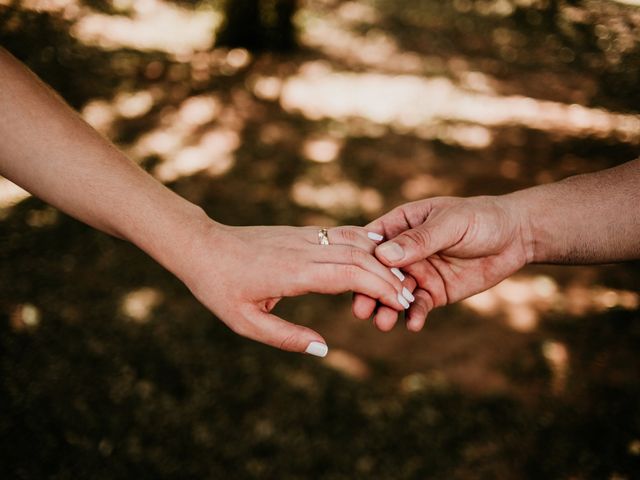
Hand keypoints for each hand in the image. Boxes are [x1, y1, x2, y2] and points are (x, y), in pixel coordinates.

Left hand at [178, 222, 412, 355]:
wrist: (202, 246)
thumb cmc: (220, 287)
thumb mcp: (246, 322)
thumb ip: (286, 337)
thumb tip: (324, 348)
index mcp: (294, 272)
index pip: (350, 275)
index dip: (380, 287)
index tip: (400, 303)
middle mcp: (304, 249)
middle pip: (360, 257)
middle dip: (388, 277)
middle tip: (408, 297)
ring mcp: (304, 236)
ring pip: (353, 241)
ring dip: (379, 260)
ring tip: (398, 279)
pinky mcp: (301, 232)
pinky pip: (341, 235)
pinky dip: (364, 245)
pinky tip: (377, 255)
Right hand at [352, 195, 531, 330]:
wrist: (515, 236)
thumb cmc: (481, 218)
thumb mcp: (450, 224)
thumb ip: (419, 240)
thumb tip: (384, 255)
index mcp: (401, 225)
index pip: (372, 243)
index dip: (360, 260)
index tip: (350, 276)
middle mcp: (404, 251)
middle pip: (378, 273)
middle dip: (369, 291)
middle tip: (361, 310)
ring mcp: (418, 273)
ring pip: (395, 293)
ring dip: (387, 308)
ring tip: (383, 323)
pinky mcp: (434, 292)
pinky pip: (419, 306)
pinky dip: (414, 315)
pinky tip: (413, 325)